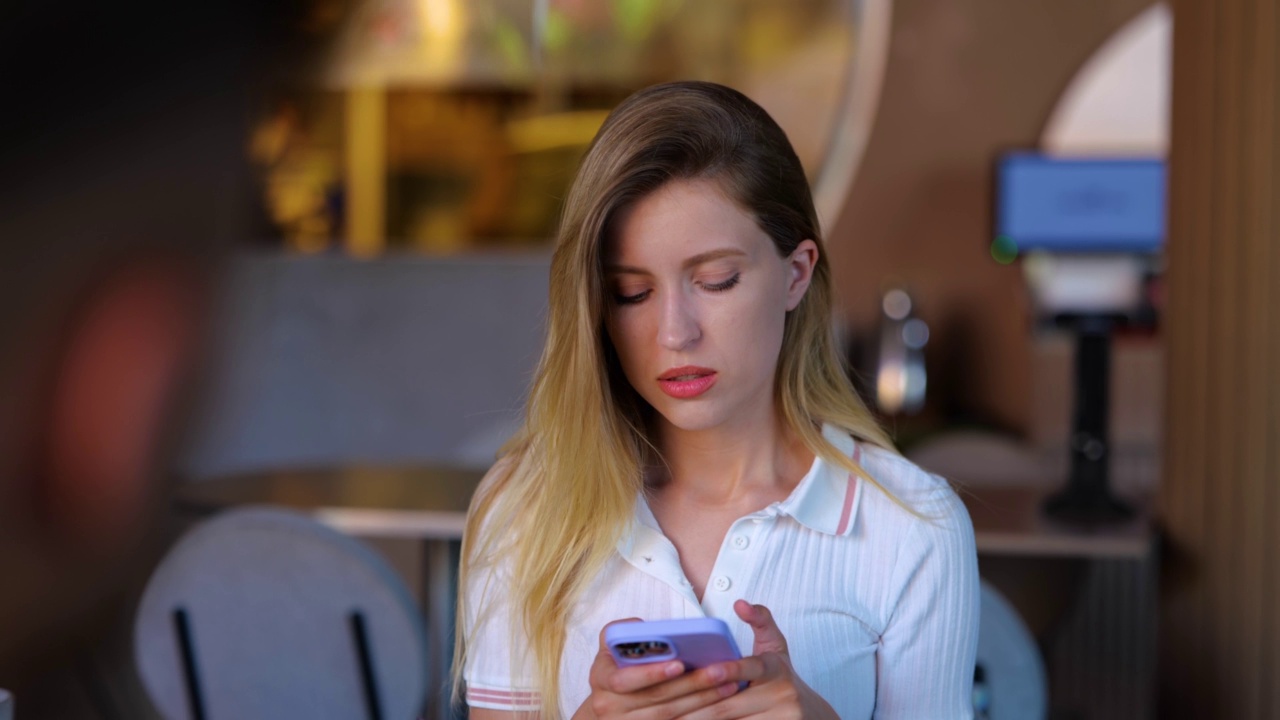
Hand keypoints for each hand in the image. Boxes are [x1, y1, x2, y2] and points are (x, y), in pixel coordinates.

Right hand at [572, 618, 741, 719]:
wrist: (609, 708)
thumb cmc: (616, 670)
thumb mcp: (611, 648)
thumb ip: (623, 632)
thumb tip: (643, 626)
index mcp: (600, 678)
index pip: (625, 679)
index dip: (653, 673)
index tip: (679, 664)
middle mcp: (608, 706)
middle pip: (656, 698)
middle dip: (691, 684)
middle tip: (720, 671)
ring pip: (670, 715)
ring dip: (702, 701)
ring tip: (728, 685)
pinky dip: (699, 715)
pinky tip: (719, 705)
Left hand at [676, 601, 837, 719]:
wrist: (808, 713)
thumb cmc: (781, 675)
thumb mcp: (776, 646)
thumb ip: (759, 620)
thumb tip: (740, 604)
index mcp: (777, 669)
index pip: (751, 668)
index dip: (730, 670)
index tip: (708, 671)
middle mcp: (782, 696)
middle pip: (731, 705)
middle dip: (697, 707)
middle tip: (668, 708)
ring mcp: (781, 719)